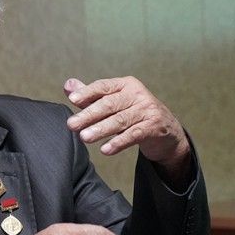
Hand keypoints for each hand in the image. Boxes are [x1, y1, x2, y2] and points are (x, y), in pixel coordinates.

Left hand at [64, 77, 190, 178]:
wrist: (166, 130)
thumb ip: (91, 95)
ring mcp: (148, 110)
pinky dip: (119, 142)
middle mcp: (137, 94)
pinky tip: (105, 149)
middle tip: (72, 125)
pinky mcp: (155, 127)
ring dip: (101, 129)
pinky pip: (134, 135)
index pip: (103, 86)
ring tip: (84, 137)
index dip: (87, 92)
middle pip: (110, 104)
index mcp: (125, 85)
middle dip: (89, 115)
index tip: (72, 100)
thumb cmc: (134, 114)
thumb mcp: (114, 102)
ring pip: (120, 120)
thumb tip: (68, 85)